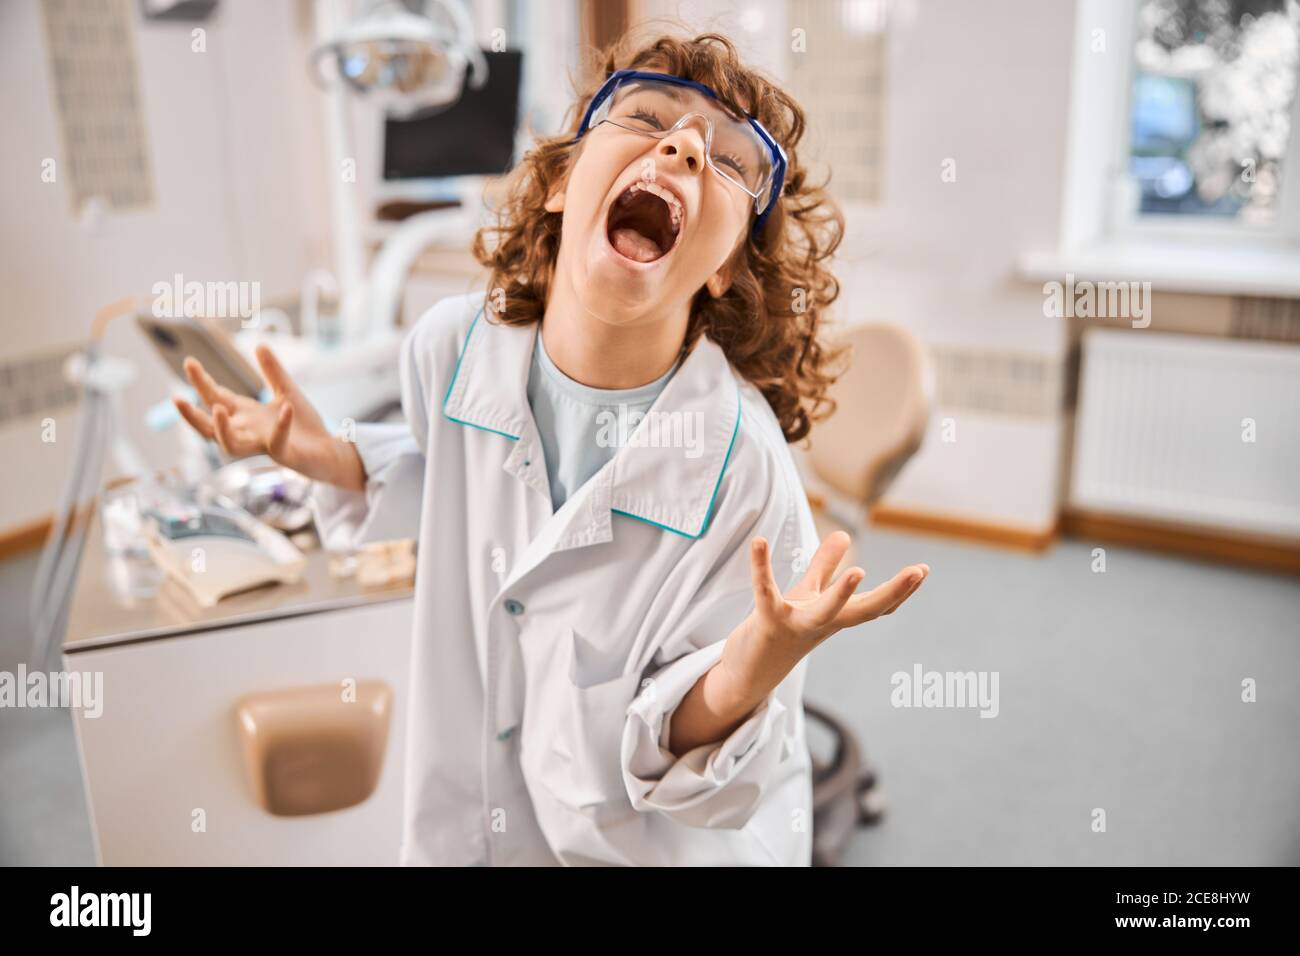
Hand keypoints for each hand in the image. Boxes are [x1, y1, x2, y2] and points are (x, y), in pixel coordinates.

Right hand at [172, 344, 364, 490]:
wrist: (328, 449)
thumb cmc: (304, 425)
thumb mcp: (287, 392)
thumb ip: (273, 372)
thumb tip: (260, 344)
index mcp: (246, 415)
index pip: (216, 398)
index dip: (201, 382)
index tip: (189, 362)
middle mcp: (248, 432)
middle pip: (211, 426)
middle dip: (192, 414)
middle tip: (177, 397)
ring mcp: (262, 445)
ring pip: (231, 445)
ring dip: (222, 429)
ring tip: (216, 409)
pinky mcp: (283, 454)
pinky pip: (277, 441)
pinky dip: (281, 425)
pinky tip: (285, 408)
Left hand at [718, 531, 927, 708]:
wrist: (750, 671)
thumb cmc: (783, 628)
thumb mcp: (807, 593)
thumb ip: (824, 565)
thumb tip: (844, 533)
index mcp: (837, 616)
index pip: (875, 605)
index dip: (900, 590)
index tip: (923, 570)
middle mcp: (823, 623)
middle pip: (864, 611)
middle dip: (893, 592)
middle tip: (919, 572)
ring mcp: (797, 625)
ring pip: (824, 612)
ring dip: (841, 594)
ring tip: (858, 571)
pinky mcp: (767, 622)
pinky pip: (766, 594)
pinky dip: (761, 569)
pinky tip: (758, 542)